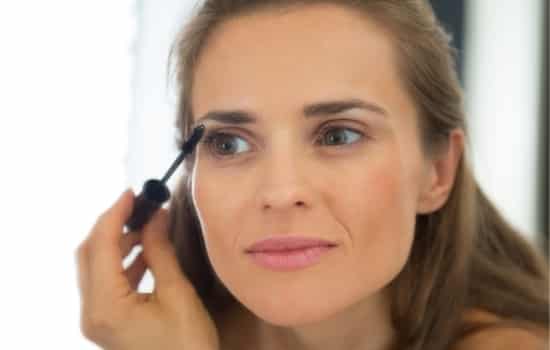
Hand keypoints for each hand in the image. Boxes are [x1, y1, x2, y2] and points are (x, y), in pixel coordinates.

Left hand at [75, 189, 219, 349]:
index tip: (132, 193)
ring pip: (94, 267)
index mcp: (105, 306)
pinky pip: (104, 282)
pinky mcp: (106, 322)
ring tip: (146, 228)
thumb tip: (155, 215)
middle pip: (88, 254)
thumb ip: (160, 251)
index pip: (101, 246)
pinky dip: (121, 263)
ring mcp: (96, 319)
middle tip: (137, 207)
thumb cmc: (187, 345)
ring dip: (116, 243)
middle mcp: (91, 312)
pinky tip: (144, 254)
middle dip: (111, 226)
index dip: (114, 215)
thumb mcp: (177, 294)